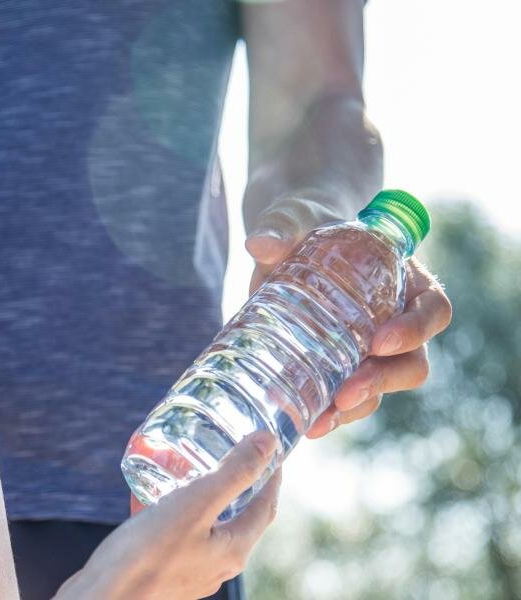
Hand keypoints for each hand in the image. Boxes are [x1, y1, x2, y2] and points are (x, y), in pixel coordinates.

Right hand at [55, 432, 280, 599]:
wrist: (101, 598)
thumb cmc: (147, 554)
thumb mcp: (196, 502)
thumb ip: (233, 472)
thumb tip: (268, 442)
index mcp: (233, 549)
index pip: (265, 506)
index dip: (271, 475)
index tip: (268, 449)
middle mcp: (217, 565)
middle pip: (239, 517)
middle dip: (238, 484)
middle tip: (231, 454)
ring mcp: (191, 572)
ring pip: (207, 526)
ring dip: (204, 497)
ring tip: (189, 470)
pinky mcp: (165, 573)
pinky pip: (178, 535)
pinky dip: (174, 510)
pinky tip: (152, 496)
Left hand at [245, 195, 452, 437]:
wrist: (282, 244)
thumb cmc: (301, 224)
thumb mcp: (292, 219)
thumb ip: (280, 228)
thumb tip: (258, 242)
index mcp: (404, 279)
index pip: (433, 308)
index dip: (416, 329)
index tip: (379, 341)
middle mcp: (395, 319)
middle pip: (412, 360)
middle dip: (382, 381)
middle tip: (347, 391)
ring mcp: (368, 348)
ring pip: (380, 387)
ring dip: (356, 407)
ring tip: (321, 419)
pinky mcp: (338, 365)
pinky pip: (347, 397)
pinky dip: (331, 412)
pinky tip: (307, 422)